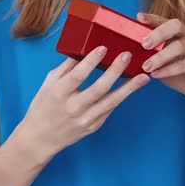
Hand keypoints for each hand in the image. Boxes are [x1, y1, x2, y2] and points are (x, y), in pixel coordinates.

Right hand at [16, 45, 150, 160]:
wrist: (41, 138)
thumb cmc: (44, 106)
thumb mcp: (48, 84)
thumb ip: (66, 67)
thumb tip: (82, 48)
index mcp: (59, 93)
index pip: (78, 75)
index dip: (91, 61)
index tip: (103, 47)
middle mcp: (73, 108)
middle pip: (99, 88)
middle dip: (115, 71)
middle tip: (127, 55)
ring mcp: (85, 119)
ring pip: (111, 102)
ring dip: (129, 88)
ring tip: (143, 76)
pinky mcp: (93, 126)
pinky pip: (110, 109)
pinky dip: (122, 97)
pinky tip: (132, 87)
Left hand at [136, 12, 184, 107]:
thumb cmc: (177, 72)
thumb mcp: (161, 60)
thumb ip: (150, 53)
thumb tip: (127, 50)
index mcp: (178, 31)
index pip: (164, 20)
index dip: (152, 18)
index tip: (139, 17)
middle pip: (175, 25)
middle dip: (158, 33)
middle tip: (144, 44)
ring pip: (179, 46)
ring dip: (160, 57)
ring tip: (146, 66)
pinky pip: (184, 64)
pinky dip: (168, 70)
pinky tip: (155, 75)